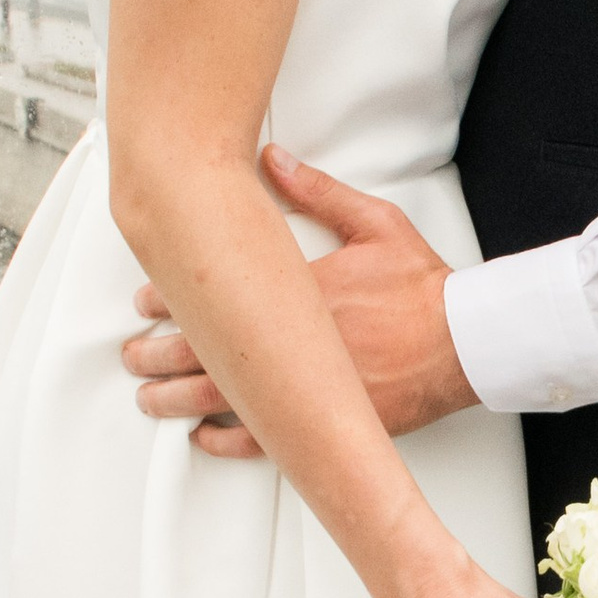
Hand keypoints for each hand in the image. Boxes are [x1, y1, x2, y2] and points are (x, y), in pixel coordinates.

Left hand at [122, 147, 477, 454]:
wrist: (466, 342)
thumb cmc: (422, 287)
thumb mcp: (374, 225)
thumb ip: (318, 192)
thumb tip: (271, 158)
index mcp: (296, 291)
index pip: (213, 296)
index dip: (171, 300)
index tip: (147, 303)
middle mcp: (291, 342)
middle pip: (203, 351)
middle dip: (157, 353)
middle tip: (131, 354)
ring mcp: (307, 386)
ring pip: (221, 398)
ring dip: (175, 398)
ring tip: (148, 398)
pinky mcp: (327, 420)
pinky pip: (264, 439)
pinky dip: (228, 440)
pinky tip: (204, 436)